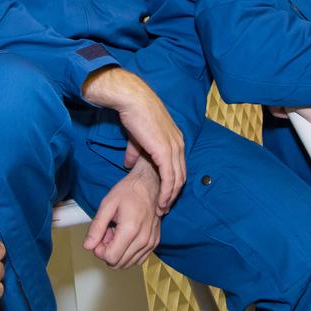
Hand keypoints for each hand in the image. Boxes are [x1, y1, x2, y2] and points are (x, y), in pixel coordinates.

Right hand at [82, 67, 185, 211]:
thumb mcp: (137, 137)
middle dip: (173, 194)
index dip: (172, 184)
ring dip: (169, 197)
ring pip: (177, 180)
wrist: (132, 100)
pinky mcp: (165, 152)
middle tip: (164, 208)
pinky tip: (160, 202)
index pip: (178, 167)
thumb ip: (136, 152)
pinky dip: (166, 192)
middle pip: (181, 176)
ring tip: (161, 209)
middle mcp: (179, 144)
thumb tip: (129, 164)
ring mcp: (174, 148)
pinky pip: (169, 178)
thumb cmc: (134, 114)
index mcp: (175, 140)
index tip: (164, 197)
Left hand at [83, 157, 161, 268]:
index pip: (111, 257)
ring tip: (116, 234)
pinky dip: (128, 253)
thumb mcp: (107, 205)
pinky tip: (125, 238)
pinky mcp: (154, 243)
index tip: (99, 237)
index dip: (100, 251)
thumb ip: (96, 227)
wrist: (150, 184)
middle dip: (108, 251)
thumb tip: (88, 246)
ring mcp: (151, 243)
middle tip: (107, 233)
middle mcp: (143, 239)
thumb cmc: (129, 191)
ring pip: (128, 263)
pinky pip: (138, 259)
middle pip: (119, 263)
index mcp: (130, 229)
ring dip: (118, 252)